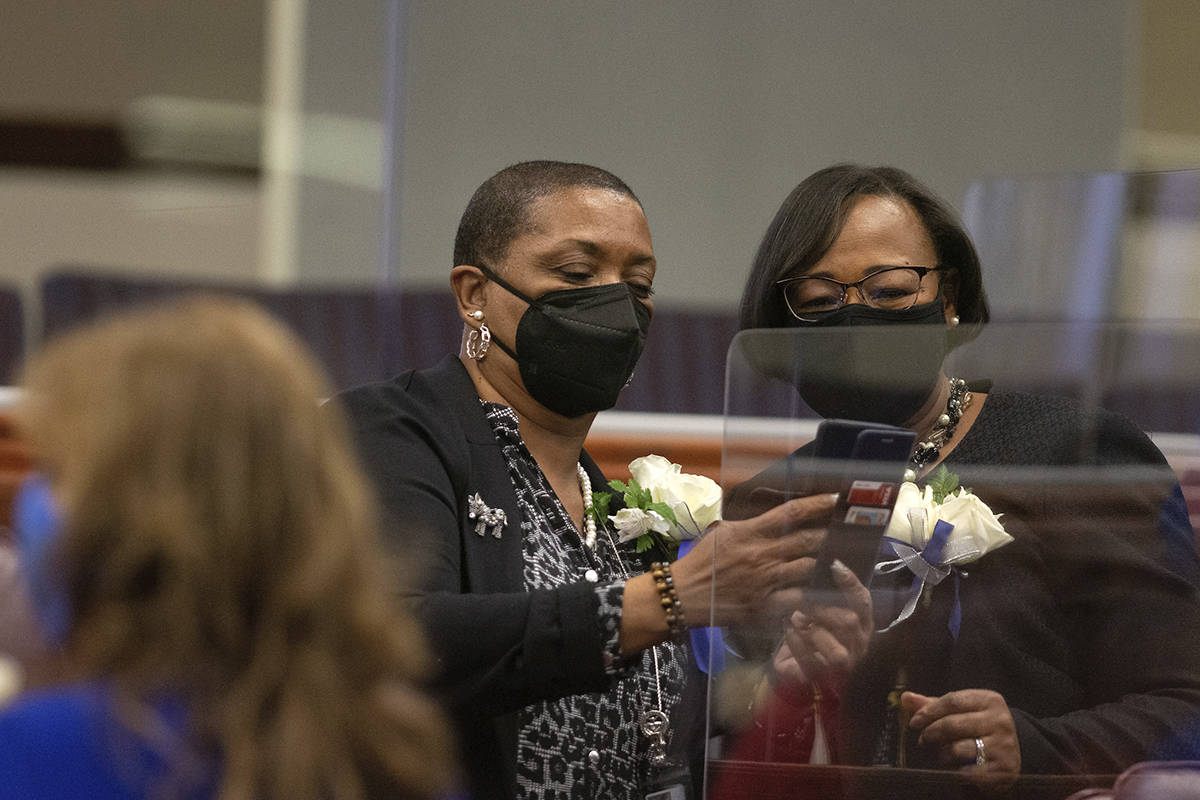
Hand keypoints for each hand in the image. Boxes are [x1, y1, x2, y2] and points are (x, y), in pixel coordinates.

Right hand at [673, 494, 835, 626]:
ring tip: (842, 559)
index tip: (835, 499)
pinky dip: (813, 594)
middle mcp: (762, 555)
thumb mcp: (722, 533)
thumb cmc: (700, 562)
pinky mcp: (766, 605)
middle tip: (849, 530)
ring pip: (808, 568)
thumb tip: (771, 519)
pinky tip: (826, 591)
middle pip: (807, 540)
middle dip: (830, 534)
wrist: (683, 596)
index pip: (790, 513)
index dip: (816, 504)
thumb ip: (748, 526)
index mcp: (750, 533)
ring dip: (826, 564)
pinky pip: (799, 598)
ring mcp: (766, 581)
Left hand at [776, 559, 873, 689]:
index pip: (863, 601)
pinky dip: (796, 643)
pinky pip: (811, 662)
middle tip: (801, 601)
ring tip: (796, 619)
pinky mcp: (823, 680)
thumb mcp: (819, 611)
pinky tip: (787, 629)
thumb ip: (825, 595)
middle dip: (822, 609)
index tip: (833, 565)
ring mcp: (844, 667)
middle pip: (850, 622)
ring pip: (836, 650)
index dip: (851, 583)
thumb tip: (824, 565)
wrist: (794, 670)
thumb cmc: (810, 636)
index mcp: (862, 625)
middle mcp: (859, 646)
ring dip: (811, 630)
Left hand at [903, 689, 1020, 783]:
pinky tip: (956, 768)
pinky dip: (958, 771)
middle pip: (953, 724)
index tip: (914, 722)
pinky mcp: (1004, 768)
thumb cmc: (979, 727)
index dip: (929, 711)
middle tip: (923, 739)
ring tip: (940, 754)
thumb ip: (933, 704)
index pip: (953, 700)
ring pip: (959, 749)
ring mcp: (1004, 745)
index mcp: (990, 700)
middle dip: (931, 732)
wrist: (1011, 753)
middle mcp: (1000, 721)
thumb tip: (906, 698)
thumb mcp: (961, 711)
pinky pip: (971, 772)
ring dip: (942, 753)